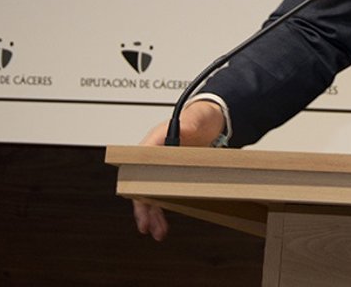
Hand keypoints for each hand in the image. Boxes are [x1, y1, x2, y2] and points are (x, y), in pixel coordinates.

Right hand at [132, 101, 225, 241]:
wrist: (213, 120)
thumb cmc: (200, 117)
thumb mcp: (196, 118)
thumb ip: (189, 124)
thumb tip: (185, 128)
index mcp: (155, 141)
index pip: (139, 164)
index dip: (137, 183)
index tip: (138, 199)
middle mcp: (155, 157)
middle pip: (142, 183)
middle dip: (143, 206)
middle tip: (145, 225)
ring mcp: (163, 168)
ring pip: (151, 194)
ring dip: (152, 214)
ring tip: (156, 232)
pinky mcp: (174, 176)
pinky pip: (164, 195)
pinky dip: (162, 211)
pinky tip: (163, 225)